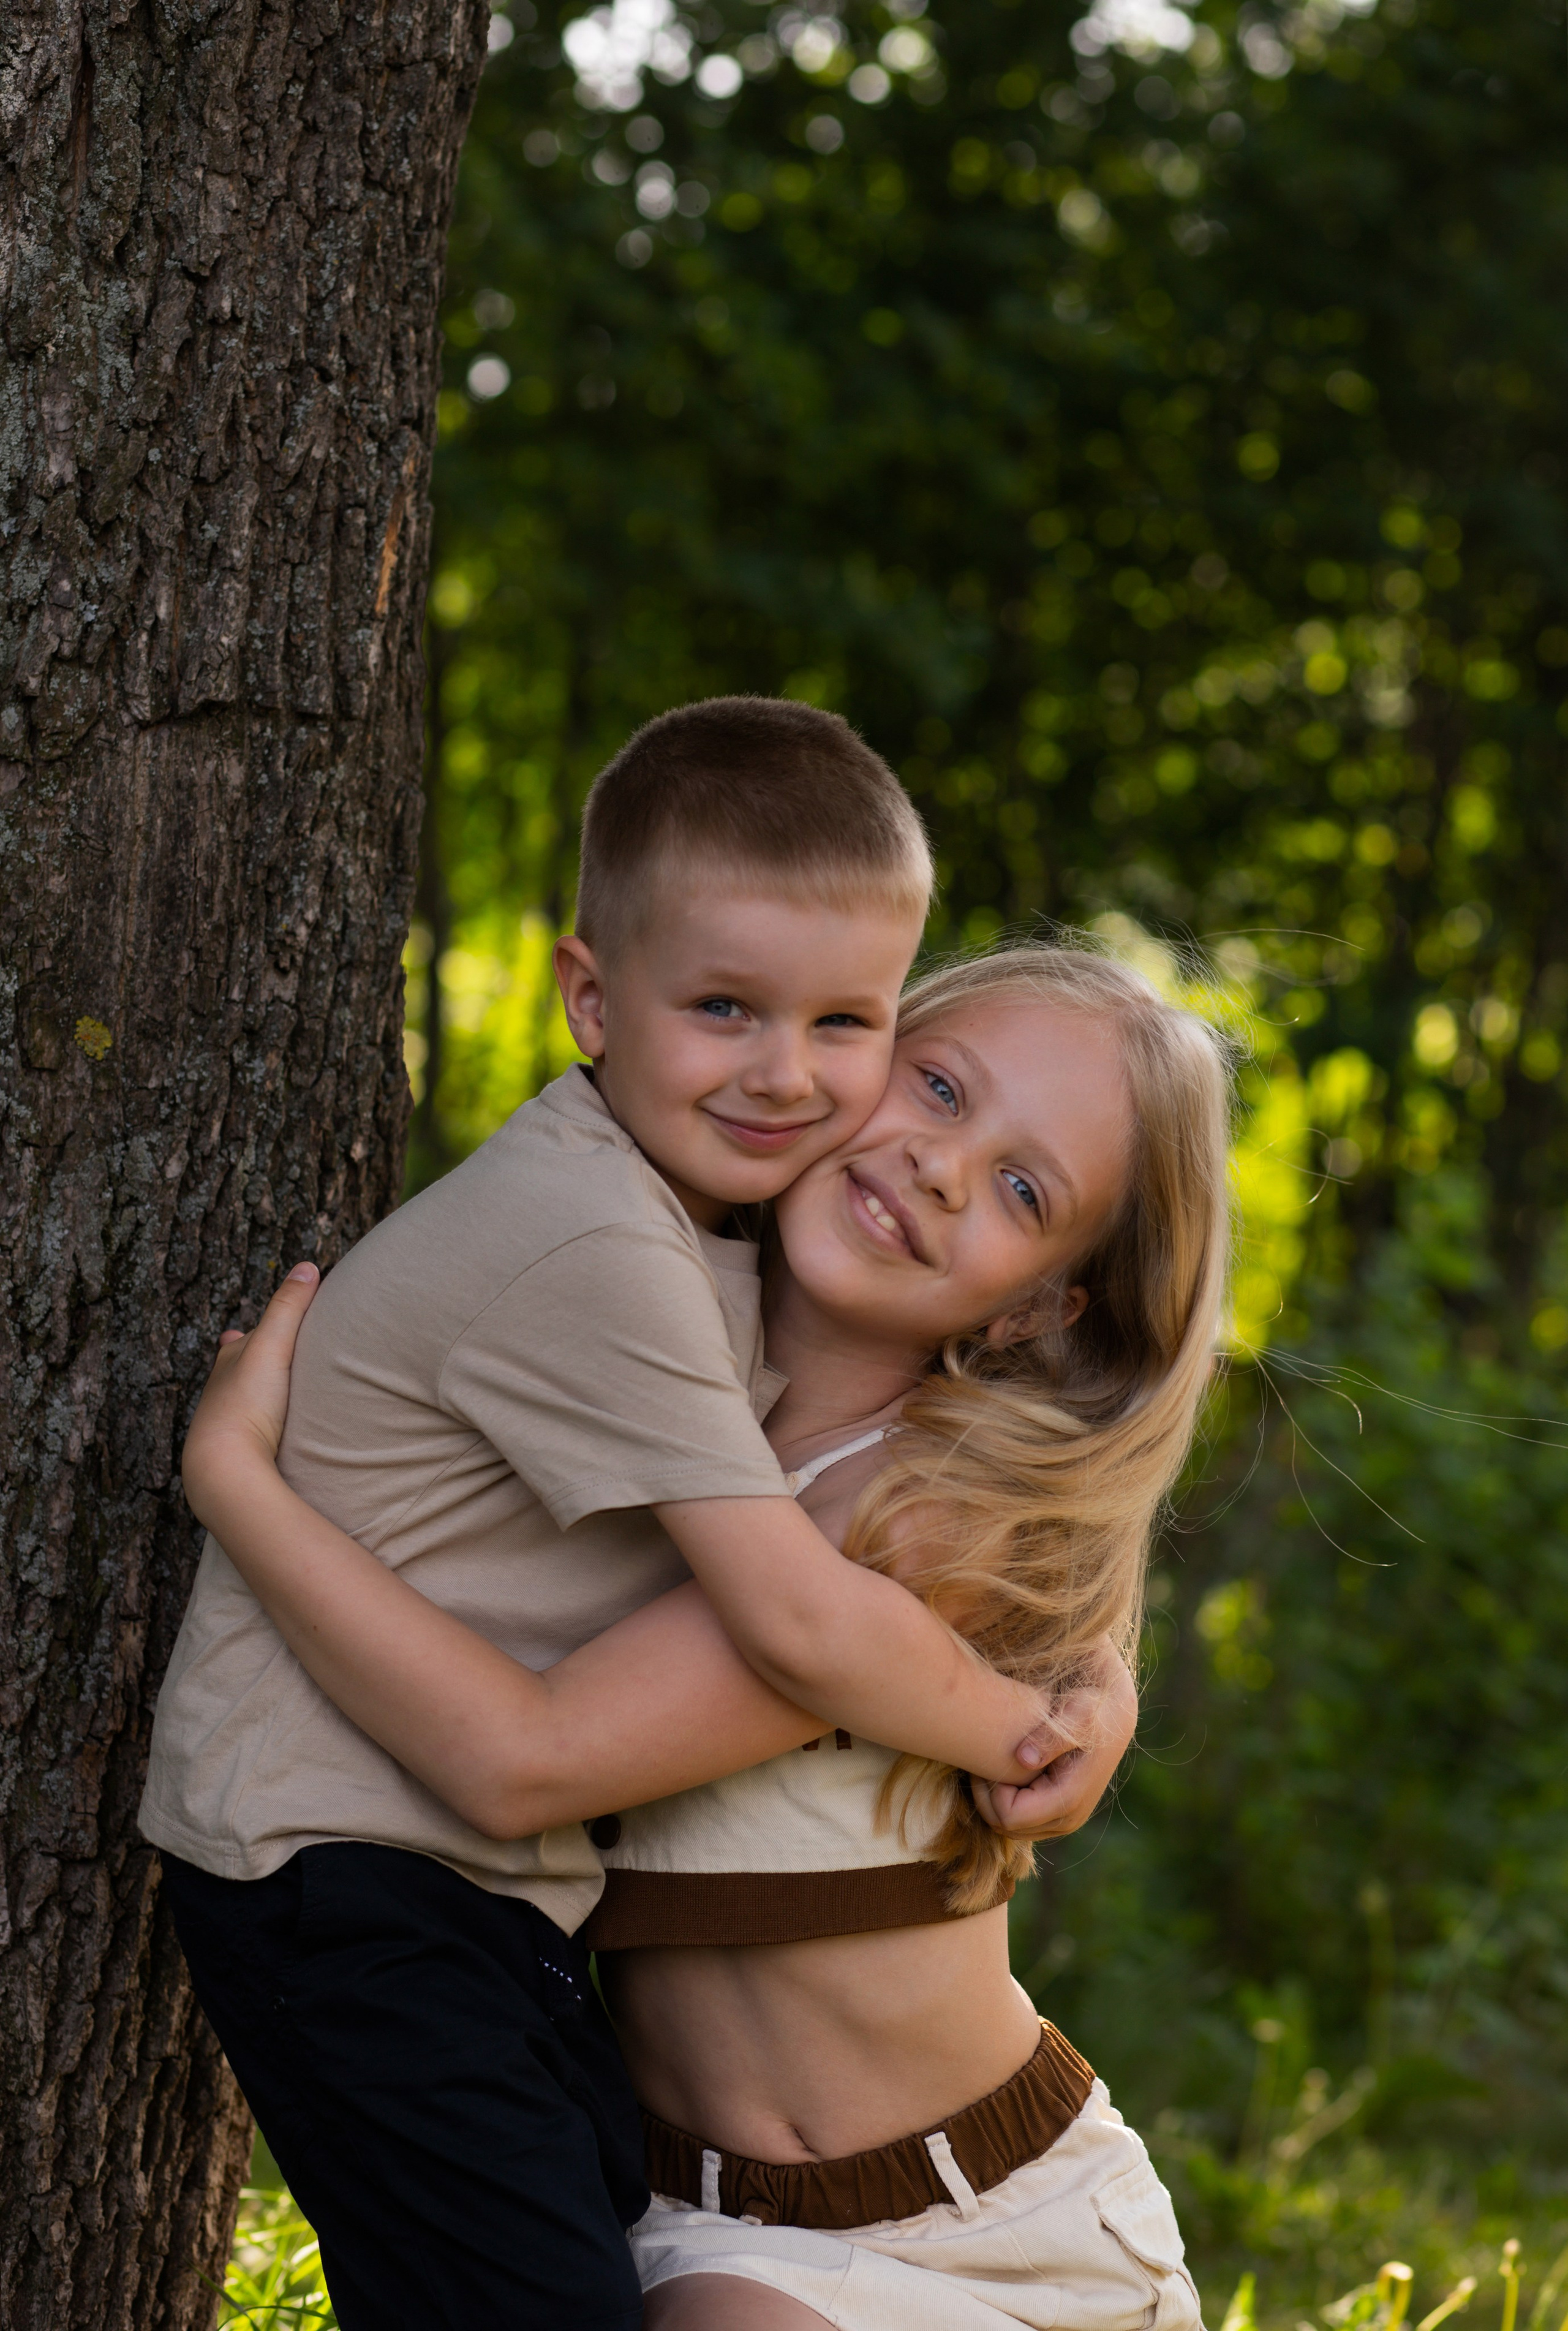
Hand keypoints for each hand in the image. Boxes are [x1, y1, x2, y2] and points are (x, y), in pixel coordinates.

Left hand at [181, 1262, 320, 1525]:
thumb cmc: (245, 1405)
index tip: (262, 1326)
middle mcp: (223, 1394)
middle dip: (254, 1366)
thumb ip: (289, 1306)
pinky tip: (275, 1436)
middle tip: (269, 1359)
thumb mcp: (272, 1346)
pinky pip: (255, 1434)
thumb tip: (307, 1266)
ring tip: (274, 1397)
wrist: (226, 1468)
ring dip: (260, 1399)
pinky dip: (264, 1428)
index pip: (242, 1341)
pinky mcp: (241, 1456)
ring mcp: (229, 1427)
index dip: (256, 1332)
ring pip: (246, 1406)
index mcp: (228, 1365)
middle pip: (241, 1374)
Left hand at [972, 1646, 1136, 1840]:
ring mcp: (1065, 1821)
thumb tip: (1024, 1759)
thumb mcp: (1076, 1714)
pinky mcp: (1060, 1816)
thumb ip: (1051, 1737)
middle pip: (1005, 1828)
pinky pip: (1020, 1822)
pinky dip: (1006, 1803)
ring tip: (993, 1766)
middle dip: (987, 1799)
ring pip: (1010, 1829)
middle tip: (982, 1764)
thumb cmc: (1092, 1709)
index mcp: (1068, 1800)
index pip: (1008, 1816)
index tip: (985, 1761)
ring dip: (994, 1802)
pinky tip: (1006, 1773)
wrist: (1113, 1715)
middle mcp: (1068, 1820)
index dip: (989, 1791)